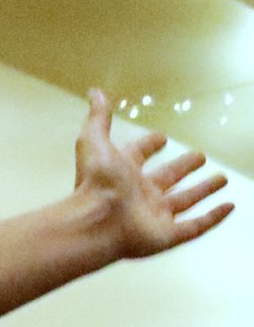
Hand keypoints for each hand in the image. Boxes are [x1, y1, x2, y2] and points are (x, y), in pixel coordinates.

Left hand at [76, 89, 232, 259]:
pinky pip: (197, 226)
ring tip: (222, 179)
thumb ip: (98, 118)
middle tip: (199, 156)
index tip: (161, 138)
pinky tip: (230, 207)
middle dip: (183, 167)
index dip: (148, 145)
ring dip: (204, 190)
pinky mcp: (169, 235)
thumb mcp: (95, 141)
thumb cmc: (95, 182)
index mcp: (122, 172)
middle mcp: (139, 193)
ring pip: (185, 200)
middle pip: (167, 177)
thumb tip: (95, 92)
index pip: (138, 155)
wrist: (97, 221)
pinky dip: (214, 217)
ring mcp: (155, 215)